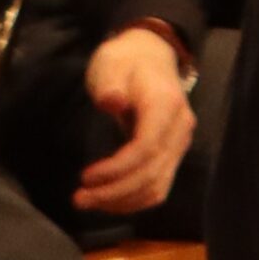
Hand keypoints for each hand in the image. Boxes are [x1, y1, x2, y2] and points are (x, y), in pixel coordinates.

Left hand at [74, 27, 195, 214]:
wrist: (150, 57)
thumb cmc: (126, 62)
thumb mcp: (112, 64)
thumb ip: (112, 83)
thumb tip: (112, 101)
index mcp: (166, 107)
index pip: (146, 149)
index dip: (116, 169)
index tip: (85, 176)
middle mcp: (179, 131)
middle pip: (151, 174)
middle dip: (114, 192)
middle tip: (79, 199)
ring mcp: (179, 146)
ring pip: (157, 187)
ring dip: (122, 201)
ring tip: (89, 202)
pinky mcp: (172, 156)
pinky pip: (158, 187)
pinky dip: (134, 199)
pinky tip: (109, 200)